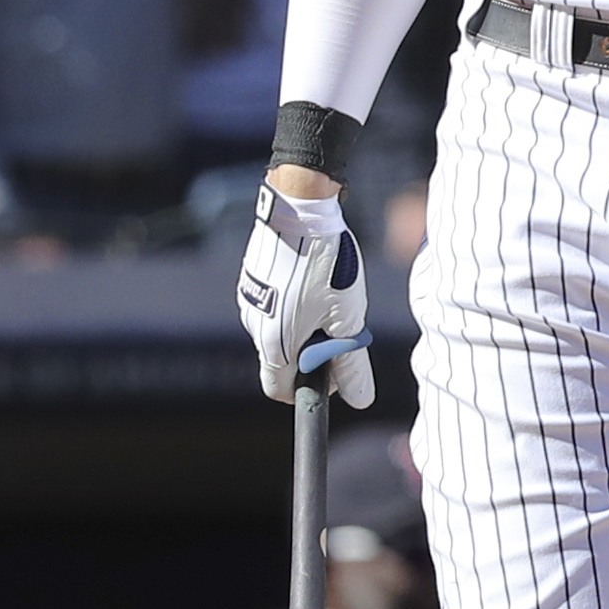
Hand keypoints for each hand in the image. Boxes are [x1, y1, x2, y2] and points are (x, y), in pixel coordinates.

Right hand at [237, 174, 376, 405]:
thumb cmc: (325, 264)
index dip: (308, 389)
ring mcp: (248, 301)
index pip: (280, 391)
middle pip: (280, 360)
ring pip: (276, 331)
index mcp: (273, 344)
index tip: (332, 369)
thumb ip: (351, 363)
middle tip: (338, 324)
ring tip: (328, 295)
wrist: (299, 209)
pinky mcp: (249, 280)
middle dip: (310, 352)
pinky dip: (292, 304)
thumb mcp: (347, 318)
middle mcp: (253, 327)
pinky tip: (312, 279)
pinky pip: (271, 306)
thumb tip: (360, 399)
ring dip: (302, 326)